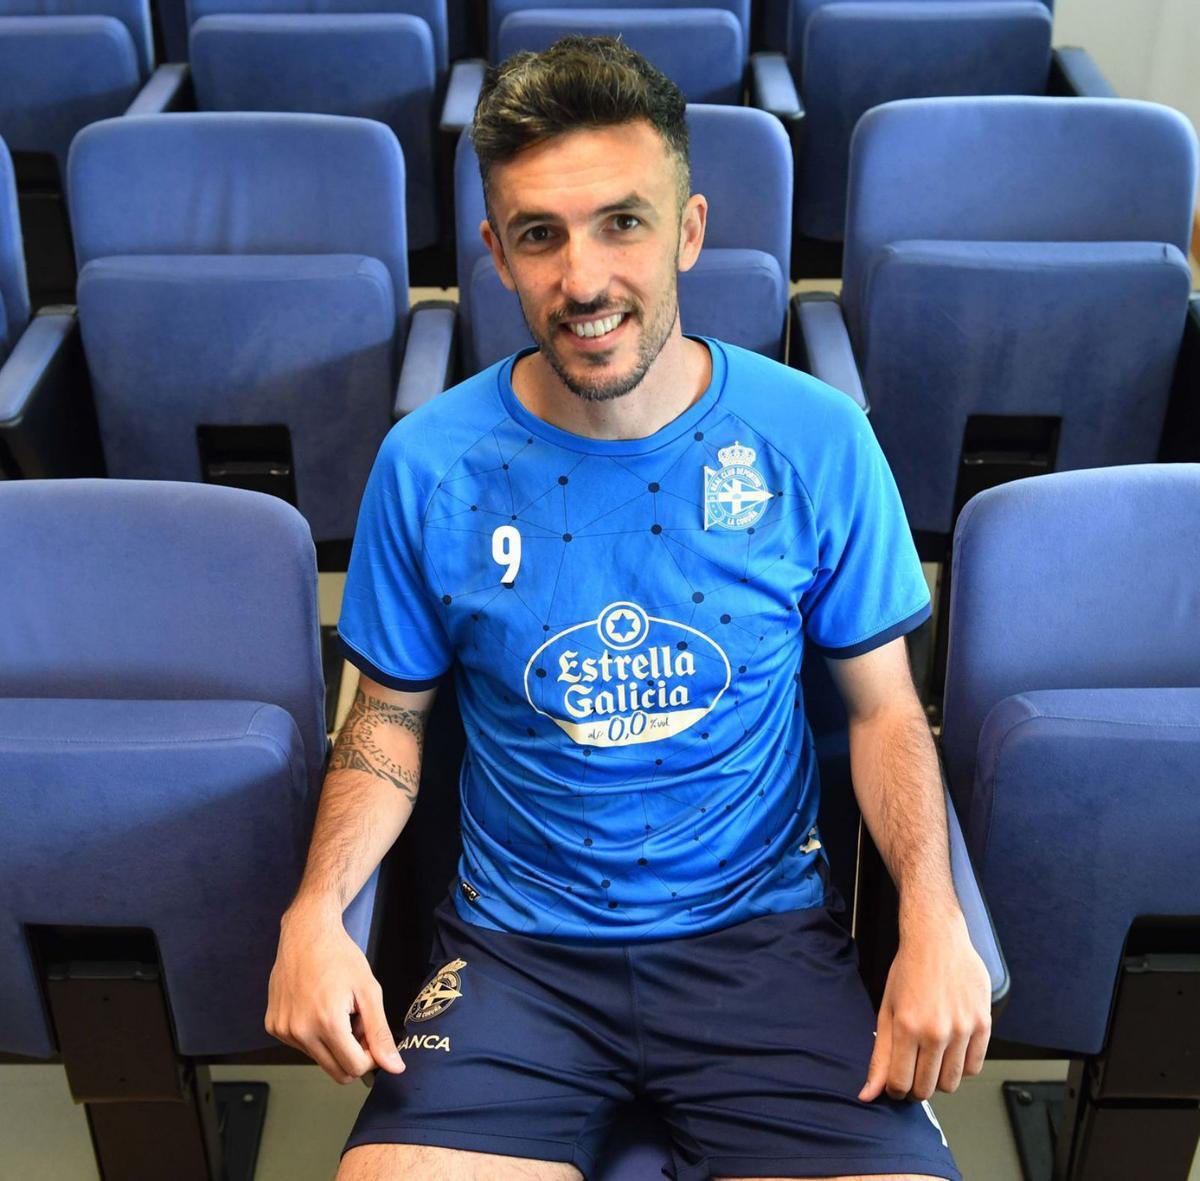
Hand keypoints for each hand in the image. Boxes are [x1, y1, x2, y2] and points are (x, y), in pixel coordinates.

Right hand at [265, 904, 404, 1084]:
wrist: (306, 933)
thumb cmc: (340, 956)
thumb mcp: (369, 991)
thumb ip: (380, 1033)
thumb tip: (395, 1067)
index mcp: (326, 1023)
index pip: (354, 1068)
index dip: (371, 1056)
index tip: (372, 1035)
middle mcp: (299, 1032)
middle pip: (336, 1072)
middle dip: (354, 1054)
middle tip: (358, 1024)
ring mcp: (283, 1030)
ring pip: (319, 1060)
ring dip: (334, 1044)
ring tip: (338, 1011)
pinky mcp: (273, 1026)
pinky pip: (301, 1047)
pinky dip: (315, 1035)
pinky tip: (319, 1008)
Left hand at [859, 909, 990, 1102]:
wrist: (937, 940)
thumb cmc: (908, 971)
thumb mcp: (887, 1010)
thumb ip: (879, 1055)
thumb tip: (867, 1094)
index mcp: (907, 1026)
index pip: (901, 1084)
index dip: (895, 1091)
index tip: (895, 1084)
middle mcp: (936, 1030)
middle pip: (927, 1088)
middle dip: (916, 1087)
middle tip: (912, 1071)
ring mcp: (963, 1028)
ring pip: (952, 1082)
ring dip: (939, 1079)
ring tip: (931, 1059)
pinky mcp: (983, 1024)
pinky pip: (974, 1067)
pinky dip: (961, 1067)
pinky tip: (950, 1051)